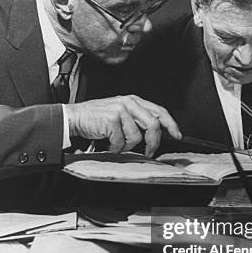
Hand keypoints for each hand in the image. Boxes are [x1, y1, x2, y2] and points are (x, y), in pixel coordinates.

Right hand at [65, 95, 180, 155]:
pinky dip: (114, 147)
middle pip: (153, 123)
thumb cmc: (96, 118)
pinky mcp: (112, 120)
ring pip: (136, 136)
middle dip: (154, 141)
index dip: (170, 124)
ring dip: (126, 146)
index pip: (159, 111)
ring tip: (115, 143)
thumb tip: (155, 134)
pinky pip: (120, 141)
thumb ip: (137, 119)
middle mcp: (129, 103)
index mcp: (133, 100)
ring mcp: (120, 110)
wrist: (74, 117)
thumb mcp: (120, 113)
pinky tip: (107, 142)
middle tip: (150, 152)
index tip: (177, 135)